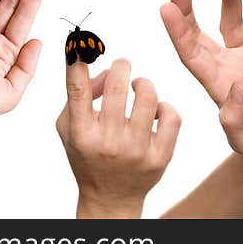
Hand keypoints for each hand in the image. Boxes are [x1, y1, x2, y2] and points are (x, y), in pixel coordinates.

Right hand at [57, 59, 180, 218]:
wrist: (111, 199)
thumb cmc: (88, 156)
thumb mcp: (71, 129)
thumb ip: (80, 95)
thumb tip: (107, 70)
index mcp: (82, 134)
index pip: (78, 92)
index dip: (77, 64)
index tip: (80, 45)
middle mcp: (108, 142)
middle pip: (118, 87)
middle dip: (121, 66)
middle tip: (122, 63)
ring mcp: (136, 151)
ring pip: (149, 97)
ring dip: (144, 83)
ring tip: (138, 85)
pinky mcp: (160, 157)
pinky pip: (171, 116)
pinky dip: (165, 107)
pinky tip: (156, 110)